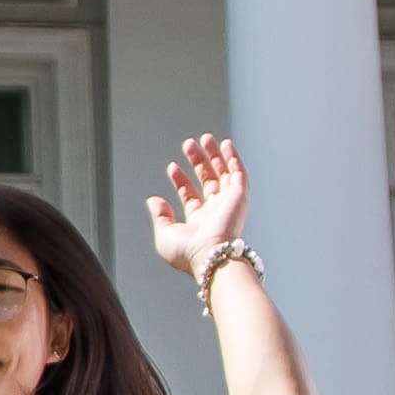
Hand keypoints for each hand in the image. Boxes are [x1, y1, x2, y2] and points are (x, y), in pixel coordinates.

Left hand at [146, 134, 251, 279]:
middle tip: (188, 145)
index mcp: (199, 221)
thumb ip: (160, 216)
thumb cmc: (188, 253)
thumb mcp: (165, 234)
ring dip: (215, 156)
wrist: (211, 256)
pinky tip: (225, 144)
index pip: (190, 195)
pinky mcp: (240, 197)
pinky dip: (233, 158)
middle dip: (198, 162)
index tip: (172, 166)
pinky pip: (238, 173)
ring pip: (223, 174)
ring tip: (205, 138)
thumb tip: (153, 200)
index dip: (181, 180)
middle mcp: (215, 211)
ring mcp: (229, 203)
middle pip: (207, 181)